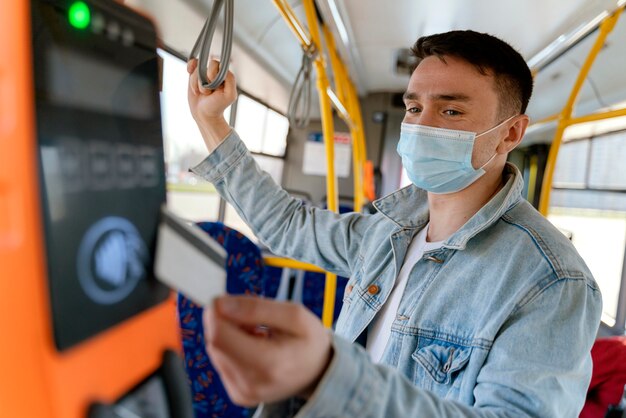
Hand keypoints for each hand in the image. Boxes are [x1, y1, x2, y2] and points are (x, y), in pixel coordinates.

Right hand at [187, 59, 236, 150]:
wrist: (204, 114)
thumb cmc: (217, 106)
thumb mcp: (230, 95)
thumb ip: (230, 79)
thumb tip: (222, 67)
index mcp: (225, 75)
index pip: (216, 64)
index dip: (211, 74)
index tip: (213, 87)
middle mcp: (216, 71)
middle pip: (205, 65)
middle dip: (203, 80)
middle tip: (207, 91)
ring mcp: (205, 72)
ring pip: (196, 68)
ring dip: (196, 83)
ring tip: (201, 92)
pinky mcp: (195, 74)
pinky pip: (191, 63)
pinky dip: (190, 67)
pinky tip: (190, 72)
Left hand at [203, 295, 333, 406]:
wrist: (319, 372)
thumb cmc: (309, 341)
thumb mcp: (294, 314)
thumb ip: (257, 307)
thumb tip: (222, 305)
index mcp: (269, 363)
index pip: (219, 336)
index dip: (215, 313)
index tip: (224, 299)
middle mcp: (252, 384)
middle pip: (215, 343)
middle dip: (225, 321)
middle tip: (249, 315)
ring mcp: (243, 392)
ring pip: (215, 351)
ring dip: (229, 334)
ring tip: (256, 331)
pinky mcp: (238, 394)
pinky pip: (222, 362)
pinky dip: (231, 348)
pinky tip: (252, 346)